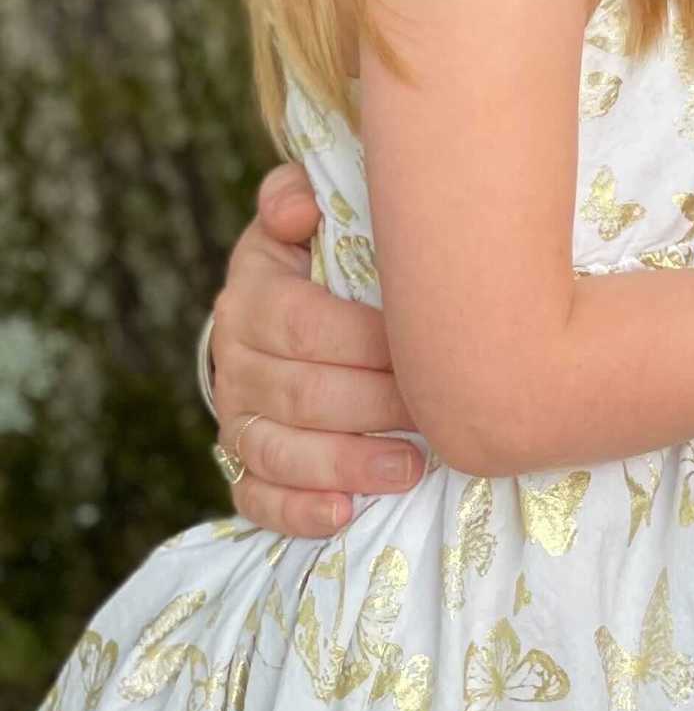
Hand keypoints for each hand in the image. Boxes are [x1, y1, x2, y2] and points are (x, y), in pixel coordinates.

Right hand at [209, 163, 421, 537]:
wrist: (285, 322)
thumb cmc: (323, 264)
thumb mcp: (309, 218)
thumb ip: (300, 196)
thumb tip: (299, 208)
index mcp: (255, 295)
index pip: (302, 324)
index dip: (366, 343)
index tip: (429, 352)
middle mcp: (236, 360)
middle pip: (300, 393)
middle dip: (375, 406)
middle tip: (440, 415)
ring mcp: (238, 418)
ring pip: (279, 451)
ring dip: (347, 463)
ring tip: (411, 469)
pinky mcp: (246, 467)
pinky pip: (257, 499)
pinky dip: (298, 511)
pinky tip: (346, 513)